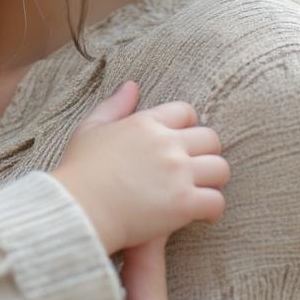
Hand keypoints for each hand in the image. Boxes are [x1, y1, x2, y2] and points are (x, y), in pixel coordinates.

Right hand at [53, 81, 227, 253]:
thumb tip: (132, 86)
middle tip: (192, 167)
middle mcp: (167, 144)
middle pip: (211, 139)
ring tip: (199, 189)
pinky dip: (211, 208)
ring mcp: (178, 173)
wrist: (79, 208)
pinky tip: (199, 213)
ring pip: (220, 169)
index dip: (186, 126)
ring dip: (212, 179)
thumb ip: (115, 105)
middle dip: (205, 152)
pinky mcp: (185, 203)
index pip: (186, 112)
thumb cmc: (80, 169)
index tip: (179, 142)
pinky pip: (217, 201)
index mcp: (145, 123)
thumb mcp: (90, 128)